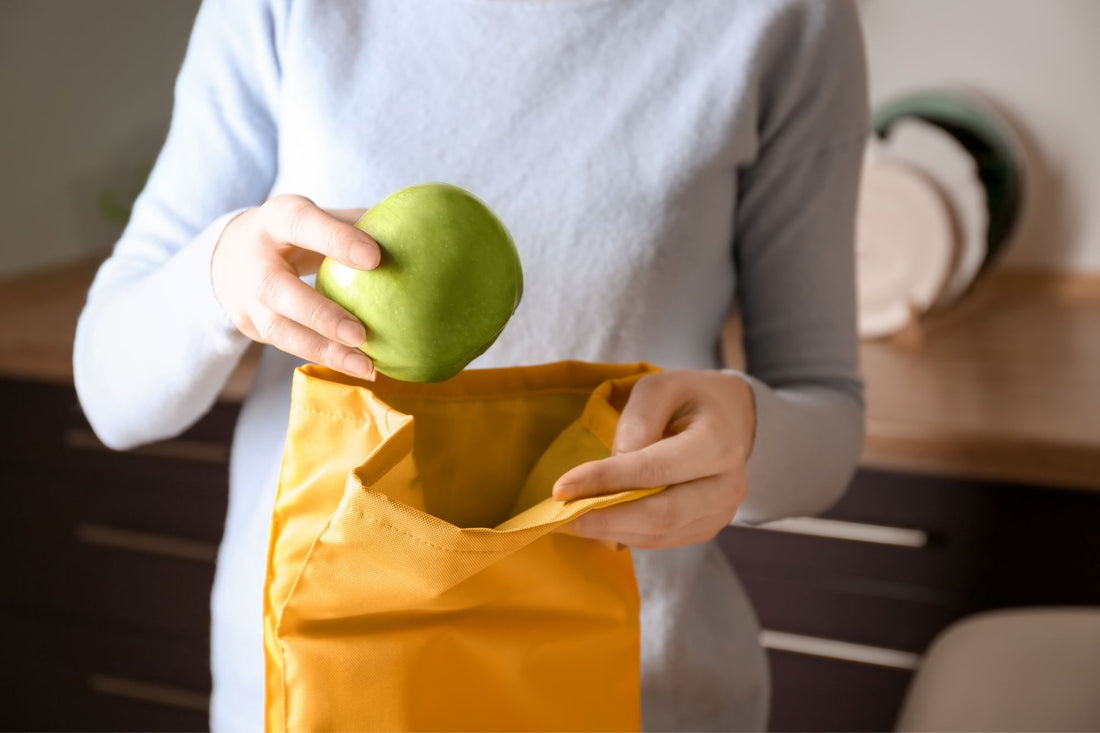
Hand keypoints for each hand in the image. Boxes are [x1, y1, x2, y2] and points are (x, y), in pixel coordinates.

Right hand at [212, 194, 379, 378]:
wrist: (227, 255)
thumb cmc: (293, 233)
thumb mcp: (317, 216)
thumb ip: (356, 222)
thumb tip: (414, 226)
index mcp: (276, 219)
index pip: (302, 223)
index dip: (335, 240)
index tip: (375, 258)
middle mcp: (253, 259)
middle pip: (277, 289)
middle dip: (319, 315)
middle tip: (361, 334)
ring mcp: (245, 297)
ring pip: (278, 330)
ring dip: (324, 351)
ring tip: (366, 366)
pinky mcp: (249, 326)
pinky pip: (286, 346)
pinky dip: (323, 357)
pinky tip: (359, 368)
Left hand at [553, 370, 755, 548]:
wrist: (730, 419)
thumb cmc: (690, 398)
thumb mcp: (661, 387)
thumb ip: (637, 420)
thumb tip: (614, 463)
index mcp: (719, 443)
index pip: (655, 470)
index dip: (606, 481)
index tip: (562, 487)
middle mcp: (726, 485)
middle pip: (661, 515)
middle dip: (605, 519)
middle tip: (560, 518)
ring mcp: (720, 513)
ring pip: (658, 534)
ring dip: (610, 531)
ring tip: (569, 521)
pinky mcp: (706, 528)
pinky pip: (660, 539)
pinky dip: (624, 534)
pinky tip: (596, 523)